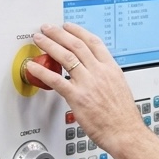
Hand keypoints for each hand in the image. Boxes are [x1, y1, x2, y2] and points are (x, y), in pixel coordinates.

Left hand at [27, 23, 142, 152]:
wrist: (125, 132)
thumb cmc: (123, 116)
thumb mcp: (120, 88)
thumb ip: (106, 78)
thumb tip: (96, 75)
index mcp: (111, 69)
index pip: (94, 42)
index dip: (78, 31)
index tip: (69, 26)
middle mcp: (99, 72)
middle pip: (76, 45)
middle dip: (59, 33)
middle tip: (48, 28)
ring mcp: (88, 83)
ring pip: (65, 57)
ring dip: (49, 45)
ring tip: (39, 40)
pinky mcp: (77, 97)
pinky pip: (55, 80)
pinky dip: (42, 72)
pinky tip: (33, 67)